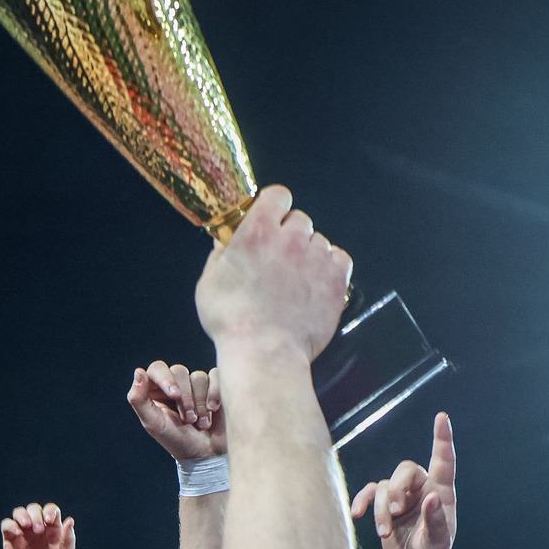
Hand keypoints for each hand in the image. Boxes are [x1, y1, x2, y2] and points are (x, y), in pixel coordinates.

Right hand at [1, 503, 76, 548]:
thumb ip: (68, 539)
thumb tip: (70, 520)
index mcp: (53, 532)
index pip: (51, 511)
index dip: (49, 511)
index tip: (49, 521)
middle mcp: (37, 531)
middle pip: (33, 509)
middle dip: (35, 514)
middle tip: (37, 529)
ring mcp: (23, 536)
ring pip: (19, 513)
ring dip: (22, 515)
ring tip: (26, 527)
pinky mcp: (10, 542)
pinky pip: (6, 525)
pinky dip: (10, 525)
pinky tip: (16, 534)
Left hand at [126, 362, 226, 461]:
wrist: (206, 453)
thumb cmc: (177, 440)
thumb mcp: (153, 424)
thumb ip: (139, 399)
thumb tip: (138, 372)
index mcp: (156, 389)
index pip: (157, 368)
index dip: (166, 379)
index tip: (175, 395)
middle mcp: (176, 383)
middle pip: (179, 371)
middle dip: (185, 398)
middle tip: (188, 420)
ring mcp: (196, 384)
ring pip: (199, 376)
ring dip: (200, 402)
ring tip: (201, 423)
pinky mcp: (216, 385)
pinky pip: (216, 376)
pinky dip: (215, 393)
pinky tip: (214, 410)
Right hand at [193, 185, 351, 360]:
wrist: (264, 353)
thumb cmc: (232, 322)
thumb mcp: (209, 284)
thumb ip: (219, 256)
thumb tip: (224, 242)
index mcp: (256, 232)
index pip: (277, 195)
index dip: (274, 206)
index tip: (270, 219)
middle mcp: (290, 238)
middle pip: (299, 219)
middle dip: (290, 234)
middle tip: (278, 259)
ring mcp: (316, 258)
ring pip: (318, 241)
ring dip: (309, 253)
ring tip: (295, 280)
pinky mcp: (335, 279)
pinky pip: (339, 259)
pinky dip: (329, 267)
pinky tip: (315, 284)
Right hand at [350, 412, 457, 548]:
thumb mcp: (437, 542)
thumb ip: (435, 521)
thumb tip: (432, 497)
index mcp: (441, 493)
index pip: (443, 461)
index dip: (442, 439)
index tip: (442, 417)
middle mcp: (422, 489)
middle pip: (405, 469)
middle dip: (396, 489)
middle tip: (396, 513)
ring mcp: (401, 496)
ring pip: (384, 486)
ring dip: (381, 509)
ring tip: (384, 533)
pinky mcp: (384, 505)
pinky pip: (369, 492)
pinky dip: (362, 502)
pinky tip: (357, 515)